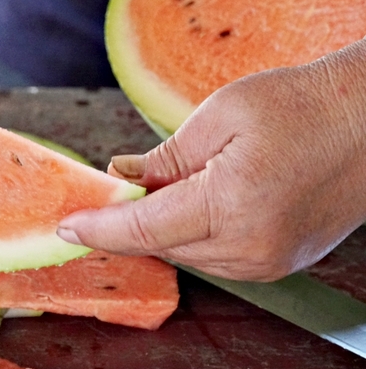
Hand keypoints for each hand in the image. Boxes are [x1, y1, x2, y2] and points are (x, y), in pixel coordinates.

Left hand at [58, 40, 365, 280]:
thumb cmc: (305, 105)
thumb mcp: (221, 115)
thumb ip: (166, 157)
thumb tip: (125, 180)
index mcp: (231, 208)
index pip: (142, 230)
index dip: (98, 229)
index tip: (64, 228)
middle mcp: (250, 248)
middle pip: (161, 244)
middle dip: (129, 221)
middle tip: (111, 188)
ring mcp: (268, 262)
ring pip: (186, 253)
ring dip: (163, 226)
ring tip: (171, 182)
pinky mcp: (279, 263)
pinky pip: (215, 255)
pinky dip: (192, 231)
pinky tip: (197, 198)